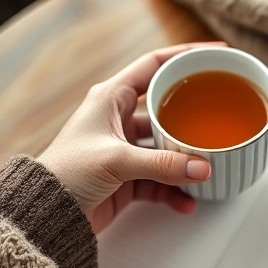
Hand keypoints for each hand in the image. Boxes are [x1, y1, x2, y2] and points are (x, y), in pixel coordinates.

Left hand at [38, 42, 225, 232]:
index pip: (154, 64)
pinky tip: (187, 201)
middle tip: (218, 115)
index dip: (184, 55)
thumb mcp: (116, 160)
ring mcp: (126, 148)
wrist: (48, 214)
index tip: (213, 52)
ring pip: (167, 146)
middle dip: (193, 114)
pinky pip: (160, 179)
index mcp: (112, 97)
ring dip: (186, 160)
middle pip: (167, 106)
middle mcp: (120, 118)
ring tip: (207, 168)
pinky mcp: (129, 175)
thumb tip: (202, 167)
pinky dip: (174, 190)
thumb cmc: (66, 173)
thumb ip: (162, 164)